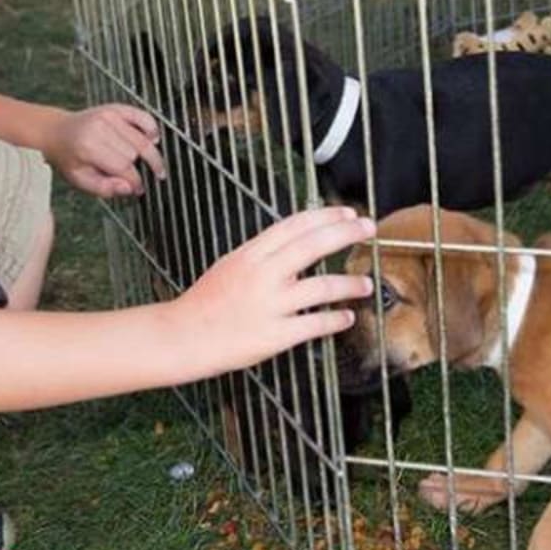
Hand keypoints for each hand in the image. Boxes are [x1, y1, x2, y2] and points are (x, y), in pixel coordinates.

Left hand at [44, 104, 165, 196]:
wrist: (57, 133)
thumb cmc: (69, 158)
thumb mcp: (80, 180)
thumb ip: (105, 188)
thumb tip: (129, 188)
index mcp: (89, 146)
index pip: (124, 167)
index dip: (135, 181)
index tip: (139, 189)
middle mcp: (100, 127)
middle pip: (135, 153)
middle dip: (140, 167)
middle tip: (141, 178)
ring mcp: (109, 115)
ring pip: (142, 139)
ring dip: (149, 154)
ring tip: (152, 165)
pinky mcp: (116, 108)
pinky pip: (143, 117)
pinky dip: (152, 129)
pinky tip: (153, 140)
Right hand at [171, 207, 375, 374]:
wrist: (181, 336)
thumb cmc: (205, 302)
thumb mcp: (231, 264)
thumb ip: (262, 253)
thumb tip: (295, 241)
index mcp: (251, 254)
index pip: (295, 225)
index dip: (326, 216)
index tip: (348, 213)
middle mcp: (262, 275)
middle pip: (313, 245)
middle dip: (346, 233)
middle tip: (369, 228)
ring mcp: (270, 305)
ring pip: (321, 287)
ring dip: (349, 283)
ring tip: (366, 283)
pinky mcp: (274, 335)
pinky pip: (314, 325)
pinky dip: (335, 320)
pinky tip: (347, 317)